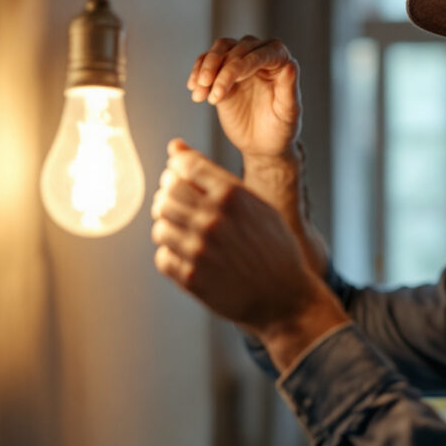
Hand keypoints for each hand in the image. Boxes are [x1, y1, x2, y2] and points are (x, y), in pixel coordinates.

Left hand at [151, 139, 346, 365]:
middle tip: (183, 209)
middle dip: (169, 198)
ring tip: (189, 236)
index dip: (179, 171)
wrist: (285, 298)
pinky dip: (172, 256)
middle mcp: (212, 219)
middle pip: (166, 193)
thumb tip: (174, 147)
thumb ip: (213, 175)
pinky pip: (163, 257)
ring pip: (159, 226)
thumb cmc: (274, 248)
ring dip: (170, 229)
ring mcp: (200, 249)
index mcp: (232, 195)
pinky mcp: (191, 277)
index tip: (185, 181)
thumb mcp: (256, 204)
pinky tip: (191, 257)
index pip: (183, 166)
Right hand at [187, 36, 300, 158]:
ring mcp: (240, 62)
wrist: (262, 144)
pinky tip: (194, 89)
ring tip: (199, 93)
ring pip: (219, 49)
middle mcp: (260, 55)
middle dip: (221, 69)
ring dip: (206, 67)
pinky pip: (206, 62)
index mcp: (280, 61)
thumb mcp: (289, 113)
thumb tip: (291, 64)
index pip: (261, 53)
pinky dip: (197, 73)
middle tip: (214, 95)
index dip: (245, 63)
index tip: (233, 81)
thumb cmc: (281, 129)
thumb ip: (290, 89)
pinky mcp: (221, 72)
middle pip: (237, 48)